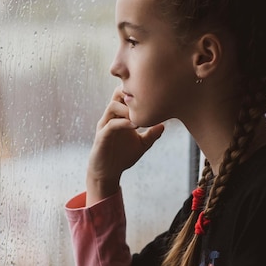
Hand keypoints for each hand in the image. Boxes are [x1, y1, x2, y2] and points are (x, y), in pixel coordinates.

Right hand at [86, 86, 164, 202]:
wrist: (108, 173)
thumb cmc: (122, 156)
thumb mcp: (142, 145)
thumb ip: (151, 134)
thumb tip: (164, 125)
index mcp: (120, 116)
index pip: (125, 94)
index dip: (137, 92)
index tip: (152, 98)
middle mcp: (111, 117)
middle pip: (117, 94)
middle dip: (131, 95)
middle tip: (145, 103)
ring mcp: (105, 125)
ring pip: (113, 106)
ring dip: (128, 109)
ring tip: (140, 117)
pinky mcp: (101, 137)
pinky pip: (111, 124)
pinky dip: (123, 123)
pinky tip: (135, 126)